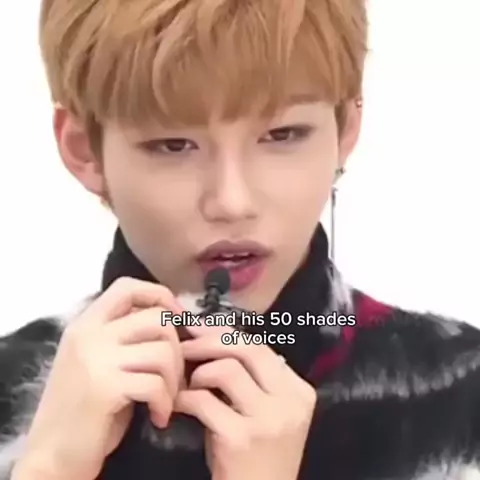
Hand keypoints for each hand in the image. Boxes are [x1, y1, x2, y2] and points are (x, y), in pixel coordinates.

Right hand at [12, 278, 183, 479]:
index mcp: (86, 323)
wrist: (52, 455)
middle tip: (174, 375)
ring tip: (166, 398)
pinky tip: (159, 416)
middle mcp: (89, 334)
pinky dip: (166, 402)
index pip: (128, 286)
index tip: (178, 320)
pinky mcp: (105, 388)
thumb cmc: (83, 408)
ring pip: (163, 350)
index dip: (161, 296)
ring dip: (174, 379)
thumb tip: (172, 319)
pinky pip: (156, 383)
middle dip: (178, 347)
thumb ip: (124, 336)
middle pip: (157, 318)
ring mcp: (96, 359)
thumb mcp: (98, 360)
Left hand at [175, 324, 316, 479]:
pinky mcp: (241, 439)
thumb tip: (216, 340)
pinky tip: (179, 405)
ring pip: (226, 368)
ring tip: (187, 385)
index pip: (260, 346)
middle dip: (209, 340)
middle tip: (183, 345)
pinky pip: (204, 401)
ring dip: (198, 372)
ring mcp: (268, 420)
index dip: (225, 333)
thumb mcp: (267, 415)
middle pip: (247, 348)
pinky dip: (185, 398)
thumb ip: (255, 381)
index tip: (199, 329)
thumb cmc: (258, 459)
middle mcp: (290, 401)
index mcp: (298, 391)